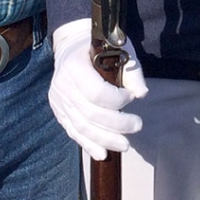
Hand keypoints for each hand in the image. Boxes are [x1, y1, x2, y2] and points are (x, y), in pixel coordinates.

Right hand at [49, 17, 147, 160]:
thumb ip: (131, 71)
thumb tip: (142, 94)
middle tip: (137, 126)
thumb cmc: (99, 47)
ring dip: (105, 139)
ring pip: (81, 127)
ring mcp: (58, 100)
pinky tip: (103, 153)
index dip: (117, 101)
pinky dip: (88, 144)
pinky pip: (73, 131)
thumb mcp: (119, 49)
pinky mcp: (58, 111)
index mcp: (74, 66)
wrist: (71, 46)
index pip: (96, 92)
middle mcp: (62, 85)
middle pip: (90, 113)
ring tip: (125, 145)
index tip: (131, 97)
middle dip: (116, 124)